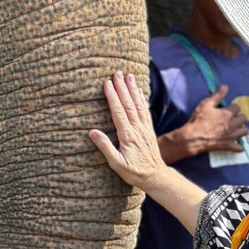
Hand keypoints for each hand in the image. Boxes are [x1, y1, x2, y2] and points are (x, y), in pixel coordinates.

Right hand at [89, 71, 167, 191]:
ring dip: (132, 89)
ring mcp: (144, 128)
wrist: (156, 176)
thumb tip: (92, 132)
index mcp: (127, 136)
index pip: (118, 112)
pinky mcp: (149, 129)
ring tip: (128, 75)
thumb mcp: (116, 164)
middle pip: (128, 104)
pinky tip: (139, 90)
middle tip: (116, 73)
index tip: (107, 84)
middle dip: (122, 87)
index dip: (112, 97)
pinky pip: (145, 110)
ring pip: (138, 104)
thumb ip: (105, 147)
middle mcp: (137, 129)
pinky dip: (141, 98)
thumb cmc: (134, 172)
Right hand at [160, 86, 248, 163]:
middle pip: (243, 118)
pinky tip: (236, 144)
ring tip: (235, 128)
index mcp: (228, 114)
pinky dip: (238, 147)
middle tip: (231, 118)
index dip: (232, 107)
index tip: (226, 108)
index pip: (237, 107)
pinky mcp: (227, 145)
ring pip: (244, 131)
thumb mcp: (206, 104)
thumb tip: (226, 87)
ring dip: (241, 129)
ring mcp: (231, 136)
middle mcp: (232, 125)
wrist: (192, 137)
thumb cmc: (198, 120)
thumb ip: (217, 95)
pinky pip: (238, 148)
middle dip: (238, 117)